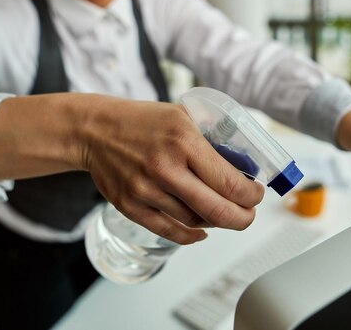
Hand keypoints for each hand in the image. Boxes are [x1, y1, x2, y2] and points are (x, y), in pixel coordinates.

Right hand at [78, 97, 264, 244]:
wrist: (94, 130)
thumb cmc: (141, 121)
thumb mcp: (182, 115)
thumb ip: (211, 136)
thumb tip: (244, 161)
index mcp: (184, 141)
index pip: (230, 182)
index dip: (251, 196)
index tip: (256, 194)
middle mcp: (165, 168)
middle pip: (218, 210)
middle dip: (243, 217)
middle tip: (249, 214)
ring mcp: (146, 190)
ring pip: (195, 221)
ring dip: (216, 221)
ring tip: (222, 212)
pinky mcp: (130, 206)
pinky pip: (169, 231)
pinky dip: (190, 235)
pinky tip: (202, 230)